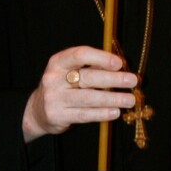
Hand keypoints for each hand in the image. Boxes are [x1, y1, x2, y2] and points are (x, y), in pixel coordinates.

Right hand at [22, 45, 137, 141]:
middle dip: (113, 79)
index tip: (119, 63)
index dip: (101, 57)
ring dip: (112, 98)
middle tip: (133, 81)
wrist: (37, 110)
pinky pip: (84, 115)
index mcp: (58, 62)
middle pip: (88, 77)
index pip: (80, 54)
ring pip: (88, 98)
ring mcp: (54, 98)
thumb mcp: (71, 71)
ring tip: (130, 100)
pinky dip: (102, 113)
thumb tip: (121, 66)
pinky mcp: (57, 116)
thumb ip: (92, 66)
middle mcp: (53, 78)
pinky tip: (116, 112)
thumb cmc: (63, 86)